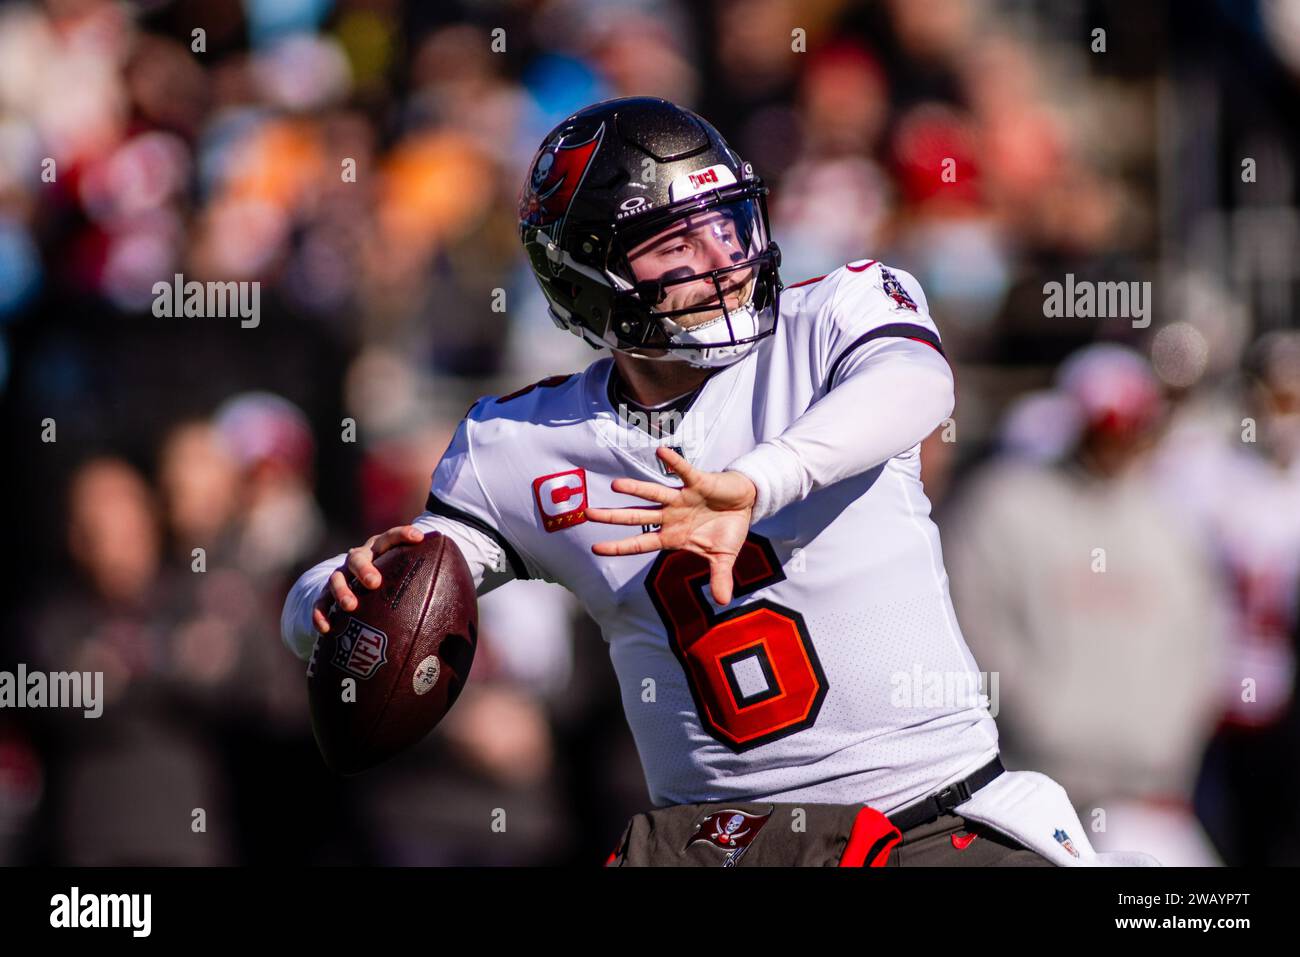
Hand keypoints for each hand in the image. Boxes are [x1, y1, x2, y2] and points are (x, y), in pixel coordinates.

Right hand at [312, 525, 424, 633]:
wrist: (361, 589)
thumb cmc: (397, 587)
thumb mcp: (414, 584)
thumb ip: (434, 591)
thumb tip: (466, 621)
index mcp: (382, 551)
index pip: (392, 537)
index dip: (404, 535)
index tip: (419, 538)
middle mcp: (360, 559)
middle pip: (358, 557)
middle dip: (366, 569)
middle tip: (375, 583)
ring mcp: (342, 576)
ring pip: (336, 578)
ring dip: (342, 590)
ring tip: (351, 606)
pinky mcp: (327, 596)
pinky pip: (320, 603)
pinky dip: (321, 613)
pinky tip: (326, 628)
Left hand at [586, 446, 756, 604]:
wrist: (744, 504)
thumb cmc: (728, 529)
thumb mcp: (723, 557)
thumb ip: (719, 578)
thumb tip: (723, 602)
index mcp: (673, 535)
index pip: (641, 543)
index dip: (619, 546)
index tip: (595, 549)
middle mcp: (671, 515)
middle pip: (637, 517)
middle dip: (613, 517)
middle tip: (588, 514)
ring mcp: (681, 498)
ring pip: (653, 493)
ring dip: (636, 490)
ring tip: (616, 486)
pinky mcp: (697, 482)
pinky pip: (683, 471)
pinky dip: (673, 462)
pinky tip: (661, 452)